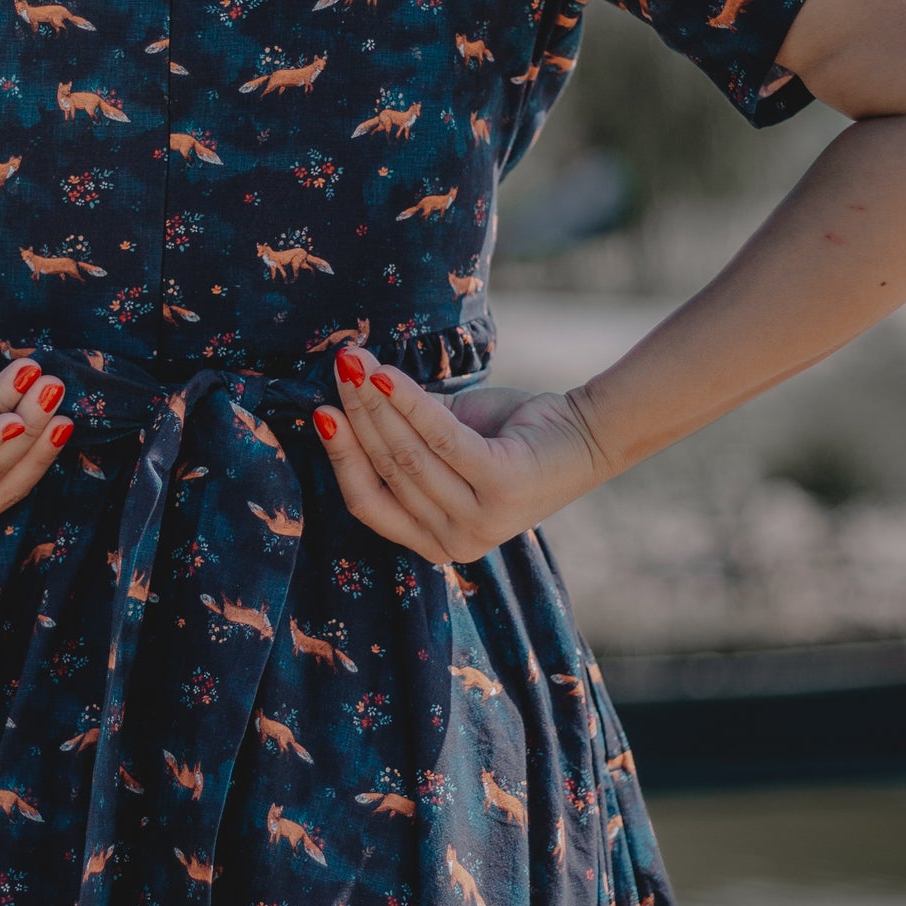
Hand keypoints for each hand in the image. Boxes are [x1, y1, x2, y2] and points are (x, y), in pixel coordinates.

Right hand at [313, 346, 606, 562]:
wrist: (585, 435)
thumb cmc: (511, 438)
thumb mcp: (449, 442)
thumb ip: (405, 433)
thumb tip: (352, 389)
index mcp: (434, 541)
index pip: (369, 503)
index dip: (341, 458)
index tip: (320, 413)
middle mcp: (455, 543)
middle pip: (387, 472)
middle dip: (357, 413)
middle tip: (340, 366)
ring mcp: (480, 521)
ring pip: (408, 456)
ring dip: (376, 403)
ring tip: (355, 362)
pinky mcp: (502, 487)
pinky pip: (442, 440)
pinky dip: (411, 404)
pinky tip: (388, 375)